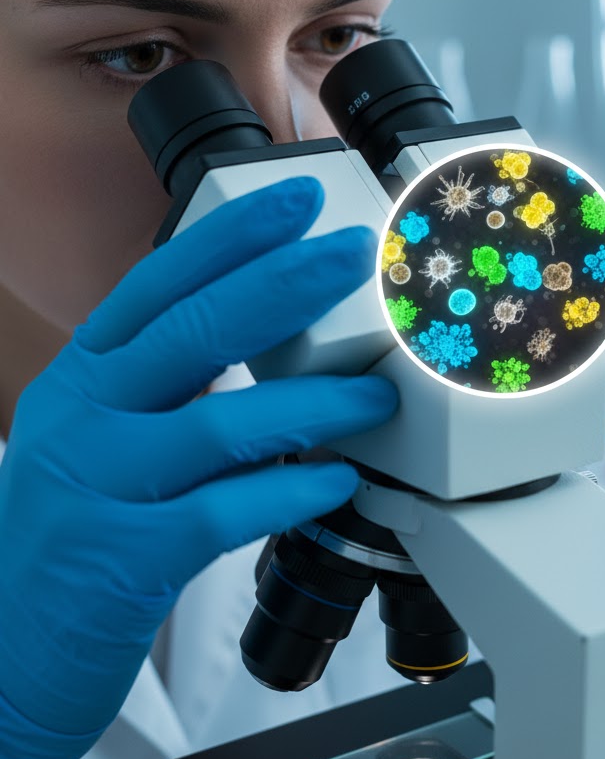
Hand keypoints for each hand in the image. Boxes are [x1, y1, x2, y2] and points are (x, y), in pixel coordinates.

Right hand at [0, 176, 397, 758]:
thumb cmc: (72, 531)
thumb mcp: (100, 435)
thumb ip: (169, 386)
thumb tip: (274, 338)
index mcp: (84, 376)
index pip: (159, 284)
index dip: (230, 237)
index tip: (296, 201)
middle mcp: (85, 416)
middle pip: (196, 329)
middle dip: (285, 283)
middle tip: (354, 255)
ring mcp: (98, 484)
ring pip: (222, 422)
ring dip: (315, 402)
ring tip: (378, 393)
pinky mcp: (123, 557)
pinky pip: (224, 511)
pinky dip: (289, 492)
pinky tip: (336, 482)